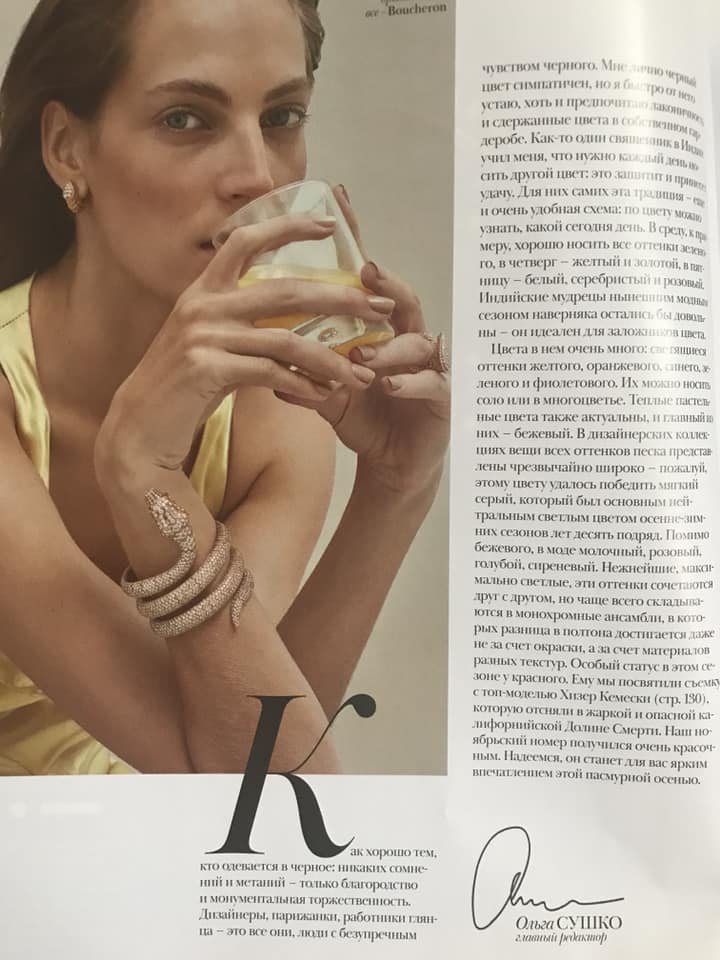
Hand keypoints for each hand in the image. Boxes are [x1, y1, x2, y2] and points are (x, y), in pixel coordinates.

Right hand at [94, 213, 395, 474]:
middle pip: (286, 290)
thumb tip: (297, 325)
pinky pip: (270, 373)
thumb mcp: (210, 346)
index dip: (287, 226)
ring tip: (362, 374)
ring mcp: (204, 336)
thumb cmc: (181, 391)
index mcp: (203, 291)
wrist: (137, 432)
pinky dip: (302, 385)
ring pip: (287, 338)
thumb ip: (244, 327)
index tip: (328, 223)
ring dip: (331, 358)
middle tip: (379, 306)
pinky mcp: (207, 369)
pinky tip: (324, 396)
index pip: (245, 241)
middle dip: (340, 297)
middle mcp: (203, 305)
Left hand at [275, 188, 449, 495]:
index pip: (366, 282)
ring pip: (415, 341)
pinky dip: (408, 382)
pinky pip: (431, 383)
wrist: (394, 465)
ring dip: (388, 346)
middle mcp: (407, 339)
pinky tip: (385, 384)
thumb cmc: (365, 419)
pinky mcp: (444, 397)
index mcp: (378, 331)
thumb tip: (265, 354)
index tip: (337, 200)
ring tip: (361, 354)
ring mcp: (430, 365)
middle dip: (385, 284)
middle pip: (401, 299)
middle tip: (365, 272)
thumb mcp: (328, 393)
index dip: (355, 240)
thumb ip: (304, 372)